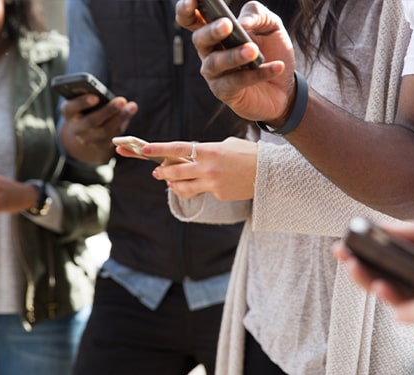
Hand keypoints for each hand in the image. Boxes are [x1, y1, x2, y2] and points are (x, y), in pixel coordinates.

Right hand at [59, 95, 137, 165]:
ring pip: (105, 131)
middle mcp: (77, 129)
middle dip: (107, 111)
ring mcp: (89, 140)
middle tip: (122, 100)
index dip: (82, 103)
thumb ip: (92, 94)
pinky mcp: (101, 145)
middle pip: (91, 122)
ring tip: (132, 106)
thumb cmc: (86, 107)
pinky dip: (123, 122)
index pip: (70, 108)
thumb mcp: (85, 99)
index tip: (95, 97)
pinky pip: (113, 136)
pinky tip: (130, 111)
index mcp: (69, 113)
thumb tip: (108, 95)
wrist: (85, 130)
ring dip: (120, 117)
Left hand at [139, 137, 257, 200]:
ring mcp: (212, 183)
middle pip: (175, 172)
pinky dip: (196, 188)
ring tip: (169, 182)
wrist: (268, 172)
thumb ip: (206, 151)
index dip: (158, 149)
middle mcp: (207, 167)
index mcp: (208, 150)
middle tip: (157, 172)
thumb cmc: (247, 153)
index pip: (176, 149)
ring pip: (183, 187)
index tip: (144, 149)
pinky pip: (201, 192)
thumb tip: (190, 157)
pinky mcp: (218, 194)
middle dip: (162, 172)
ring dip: (173, 184)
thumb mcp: (225, 145)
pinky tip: (197, 185)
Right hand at [176, 0, 295, 122]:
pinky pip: (237, 82)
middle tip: (227, 25)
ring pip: (215, 63)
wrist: (285, 87)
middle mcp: (209, 51)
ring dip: (233, 55)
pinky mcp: (225, 93)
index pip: (191, 18)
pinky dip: (258, 74)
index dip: (186, 8)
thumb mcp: (271, 26)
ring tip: (253, 50)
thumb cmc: (272, 51)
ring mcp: (215, 74)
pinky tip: (277, 67)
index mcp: (215, 31)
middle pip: (199, 39)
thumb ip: (257, 14)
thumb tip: (242, 23)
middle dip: (211, 31)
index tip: (193, 0)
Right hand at [333, 220, 413, 308]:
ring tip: (356, 268)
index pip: (379, 253)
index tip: (343, 242)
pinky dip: (393, 297)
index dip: (358, 249)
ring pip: (386, 291)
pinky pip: (408, 307)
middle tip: (342, 255)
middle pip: (376, 274)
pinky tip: (384, 287)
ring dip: (368, 281)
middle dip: (356, 265)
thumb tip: (380, 228)